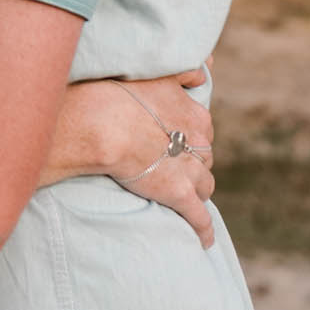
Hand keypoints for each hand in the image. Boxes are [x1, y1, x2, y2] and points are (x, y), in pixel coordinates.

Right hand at [110, 68, 215, 246]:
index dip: (188, 133)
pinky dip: (204, 229)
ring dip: (197, 188)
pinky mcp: (178, 195)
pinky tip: (205, 240)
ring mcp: (190, 171)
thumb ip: (185, 70)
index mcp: (195, 114)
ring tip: (185, 194)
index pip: (202, 128)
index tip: (173, 136)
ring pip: (205, 184)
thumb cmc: (120, 93)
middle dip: (192, 160)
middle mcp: (199, 142)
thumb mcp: (157, 72)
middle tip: (171, 163)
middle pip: (204, 156)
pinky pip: (199, 218)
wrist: (101, 124)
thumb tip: (207, 68)